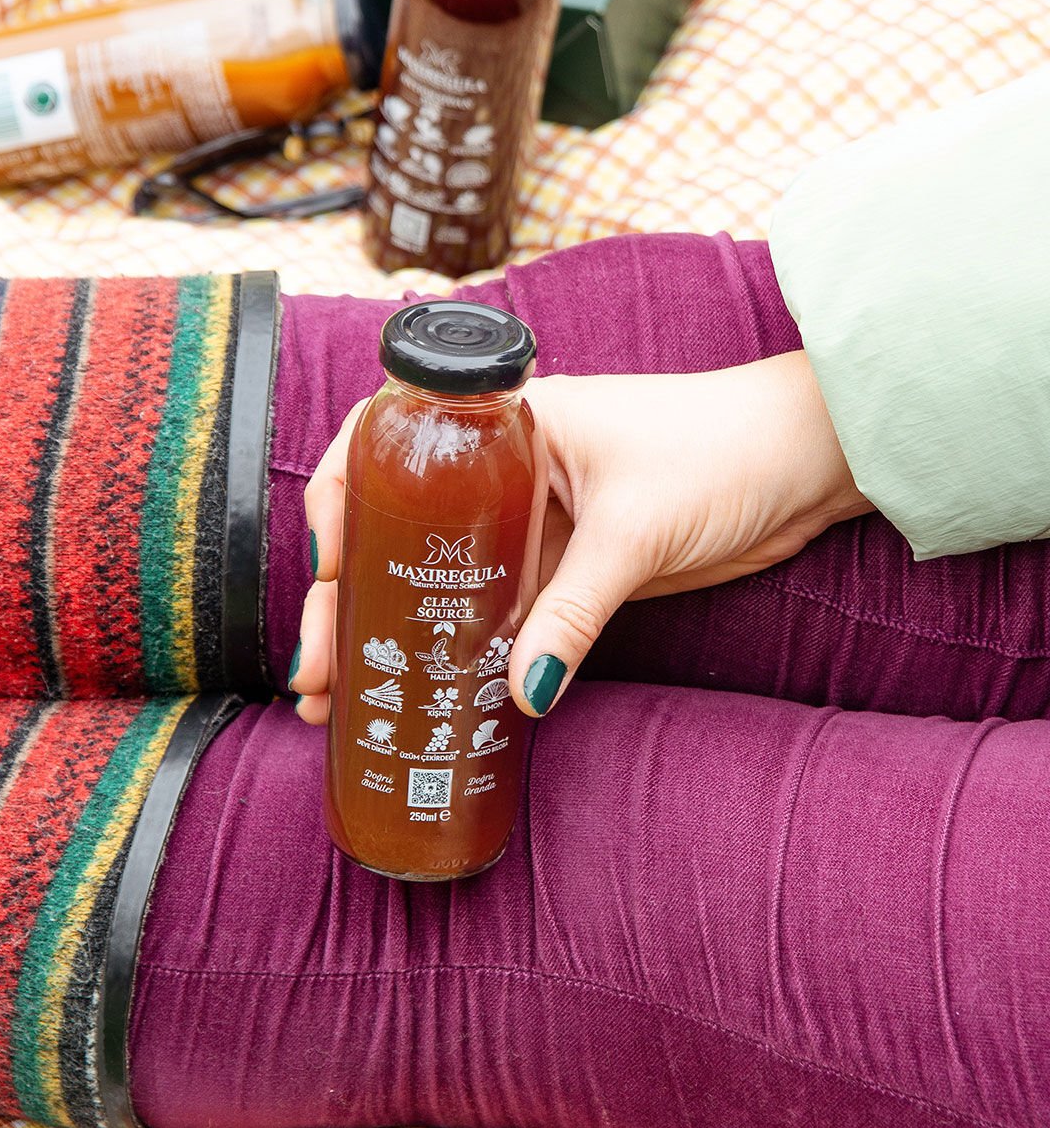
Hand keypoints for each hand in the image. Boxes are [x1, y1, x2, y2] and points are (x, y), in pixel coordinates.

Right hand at [291, 352, 870, 722]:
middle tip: (318, 672)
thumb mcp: (637, 529)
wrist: (808, 462)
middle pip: (398, 534)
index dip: (338, 506)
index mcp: (504, 423)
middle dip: (346, 603)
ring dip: (392, 639)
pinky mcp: (571, 569)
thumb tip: (519, 691)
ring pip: (440, 584)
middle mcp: (502, 470)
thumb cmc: (724, 449)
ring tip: (341, 705)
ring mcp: (535, 523)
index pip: (385, 446)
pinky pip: (497, 614)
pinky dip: (458, 654)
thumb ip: (575, 611)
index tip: (324, 574)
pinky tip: (425, 699)